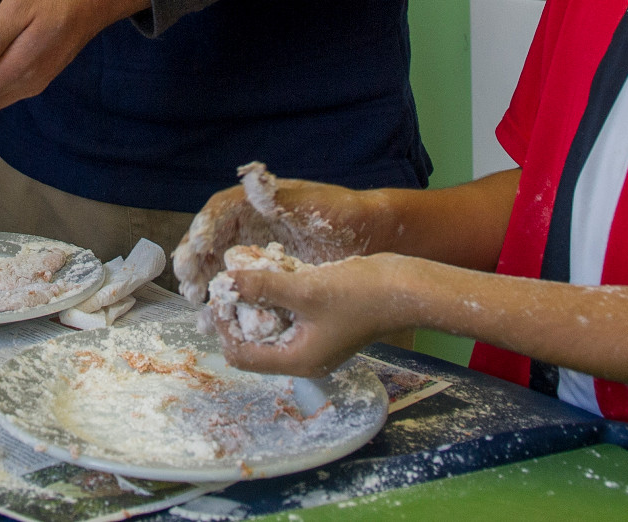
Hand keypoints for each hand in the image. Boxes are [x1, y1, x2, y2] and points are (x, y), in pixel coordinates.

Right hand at [173, 175, 393, 304]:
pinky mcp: (268, 275)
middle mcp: (250, 226)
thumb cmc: (344, 213)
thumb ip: (281, 197)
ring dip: (205, 283)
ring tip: (196, 303)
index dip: (203, 227)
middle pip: (212, 240)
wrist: (375, 236)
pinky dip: (227, 301)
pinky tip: (216, 319)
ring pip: (220, 266)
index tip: (196, 246)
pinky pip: (240, 287)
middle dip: (195, 260)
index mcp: (257, 203)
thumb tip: (250, 179)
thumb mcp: (314, 203)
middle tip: (188, 280)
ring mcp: (257, 251)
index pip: (219, 211)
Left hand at [215, 253, 421, 377]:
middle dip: (238, 311)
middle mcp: (302, 356)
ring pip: (269, 324)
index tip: (221, 293)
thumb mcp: (306, 289)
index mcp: (297, 360)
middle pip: (252, 342)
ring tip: (249, 269)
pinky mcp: (321, 323)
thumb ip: (263, 288)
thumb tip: (225, 284)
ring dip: (257, 299)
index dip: (224, 325)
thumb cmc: (360, 294)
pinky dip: (277, 294)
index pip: (241, 355)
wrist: (406, 289)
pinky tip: (273, 268)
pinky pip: (288, 313)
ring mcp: (313, 340)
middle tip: (232, 280)